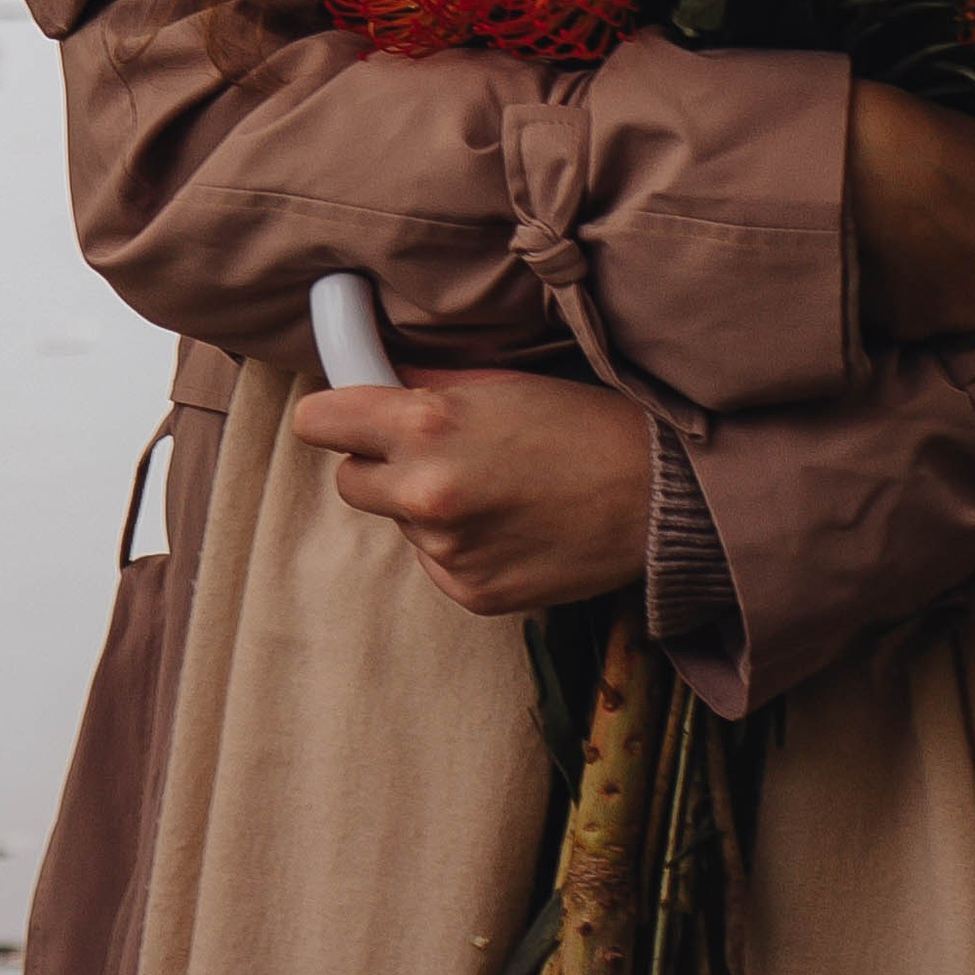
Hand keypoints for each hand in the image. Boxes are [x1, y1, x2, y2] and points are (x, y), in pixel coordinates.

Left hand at [290, 369, 650, 616]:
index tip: (344, 415)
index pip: (319, 422)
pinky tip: (509, 524)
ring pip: (399, 523)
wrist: (655, 497)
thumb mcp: (499, 382)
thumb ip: (428, 385)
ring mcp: (446, 552)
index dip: (333, 415)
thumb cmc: (582, 423)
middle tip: (432, 451)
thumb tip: (378, 379)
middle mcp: (425, 494)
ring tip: (494, 487)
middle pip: (349, 481)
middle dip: (378, 465)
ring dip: (426, 507)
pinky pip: (437, 562)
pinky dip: (459, 544)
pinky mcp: (470, 594)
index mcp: (426, 426)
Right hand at [846, 80, 974, 341]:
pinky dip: (895, 299)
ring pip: (955, 304)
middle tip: (923, 236)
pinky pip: (909, 316)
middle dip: (968, 263)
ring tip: (892, 251)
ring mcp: (966, 306)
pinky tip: (872, 266)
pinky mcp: (917, 328)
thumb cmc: (909, 131)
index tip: (956, 214)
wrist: (847, 159)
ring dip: (933, 287)